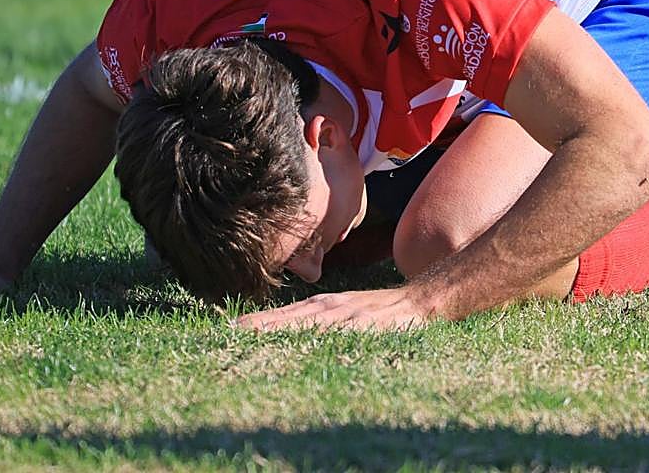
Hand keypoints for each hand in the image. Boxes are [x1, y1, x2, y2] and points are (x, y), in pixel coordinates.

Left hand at [236, 285, 435, 331]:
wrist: (419, 302)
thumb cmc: (378, 312)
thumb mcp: (344, 312)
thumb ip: (319, 321)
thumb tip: (286, 334)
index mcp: (323, 307)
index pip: (283, 317)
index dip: (257, 323)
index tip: (229, 330)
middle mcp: (330, 310)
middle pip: (288, 320)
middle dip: (260, 327)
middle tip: (230, 334)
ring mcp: (347, 318)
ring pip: (307, 326)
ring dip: (280, 332)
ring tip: (253, 337)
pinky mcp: (365, 328)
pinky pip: (337, 336)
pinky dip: (317, 340)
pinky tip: (302, 346)